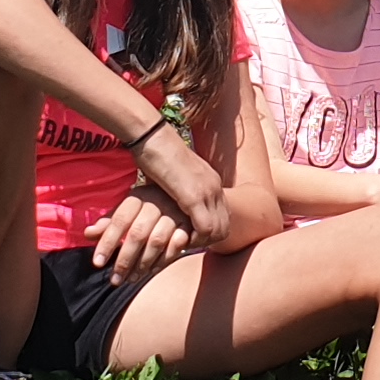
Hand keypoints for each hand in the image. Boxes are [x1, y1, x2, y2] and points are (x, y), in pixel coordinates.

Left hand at [87, 189, 195, 283]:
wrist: (186, 198)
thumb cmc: (149, 206)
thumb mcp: (127, 209)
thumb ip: (108, 223)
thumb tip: (88, 234)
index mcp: (138, 197)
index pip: (119, 220)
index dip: (107, 242)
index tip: (98, 263)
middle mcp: (156, 204)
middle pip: (138, 234)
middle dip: (125, 259)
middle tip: (115, 279)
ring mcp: (175, 214)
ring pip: (157, 242)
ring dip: (143, 263)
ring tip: (132, 279)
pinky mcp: (189, 226)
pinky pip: (176, 246)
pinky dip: (164, 260)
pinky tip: (152, 271)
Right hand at [129, 126, 235, 249]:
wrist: (153, 136)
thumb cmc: (156, 154)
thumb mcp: (174, 175)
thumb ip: (179, 190)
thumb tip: (171, 202)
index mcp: (212, 181)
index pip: (223, 215)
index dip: (210, 230)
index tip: (191, 235)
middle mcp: (215, 186)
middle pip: (225, 224)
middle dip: (209, 239)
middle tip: (188, 243)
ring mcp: (207, 191)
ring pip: (218, 229)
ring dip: (202, 241)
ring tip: (184, 243)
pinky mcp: (194, 196)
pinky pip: (205, 228)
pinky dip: (194, 238)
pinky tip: (180, 238)